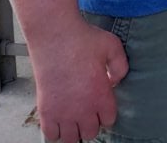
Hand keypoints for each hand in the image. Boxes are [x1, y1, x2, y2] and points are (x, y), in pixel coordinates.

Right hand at [32, 20, 127, 142]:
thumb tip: (116, 81)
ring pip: (71, 139)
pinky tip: (58, 119)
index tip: (102, 104)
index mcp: (101, 96)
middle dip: (91, 122)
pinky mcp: (46, 111)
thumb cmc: (82, 39)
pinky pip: (51, 136)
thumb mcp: (112, 46)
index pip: (109, 120)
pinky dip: (55, 131)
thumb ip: (121, 66)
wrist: (55, 35)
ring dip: (73, 130)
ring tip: (73, 116)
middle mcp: (83, 109)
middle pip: (90, 133)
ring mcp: (63, 113)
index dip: (106, 112)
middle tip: (88, 109)